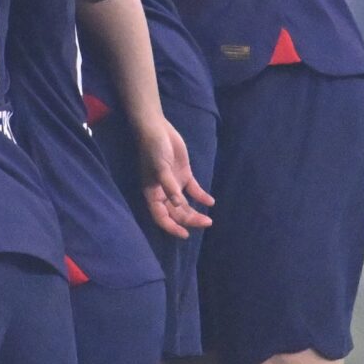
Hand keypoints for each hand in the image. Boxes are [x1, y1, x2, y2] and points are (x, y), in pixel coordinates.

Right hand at [136, 115, 212, 238]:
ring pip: (184, 205)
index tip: (185, 234)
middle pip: (175, 213)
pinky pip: (193, 190)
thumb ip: (169, 186)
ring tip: (209, 219)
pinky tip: (210, 201)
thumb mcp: (160, 167)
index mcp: (152, 193)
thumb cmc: (154, 148)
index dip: (171, 227)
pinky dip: (201, 197)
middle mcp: (162, 192)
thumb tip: (178, 204)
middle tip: (206, 223)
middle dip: (189, 220)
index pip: (160, 216)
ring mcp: (173, 184)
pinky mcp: (183, 175)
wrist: (157, 129)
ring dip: (195, 212)